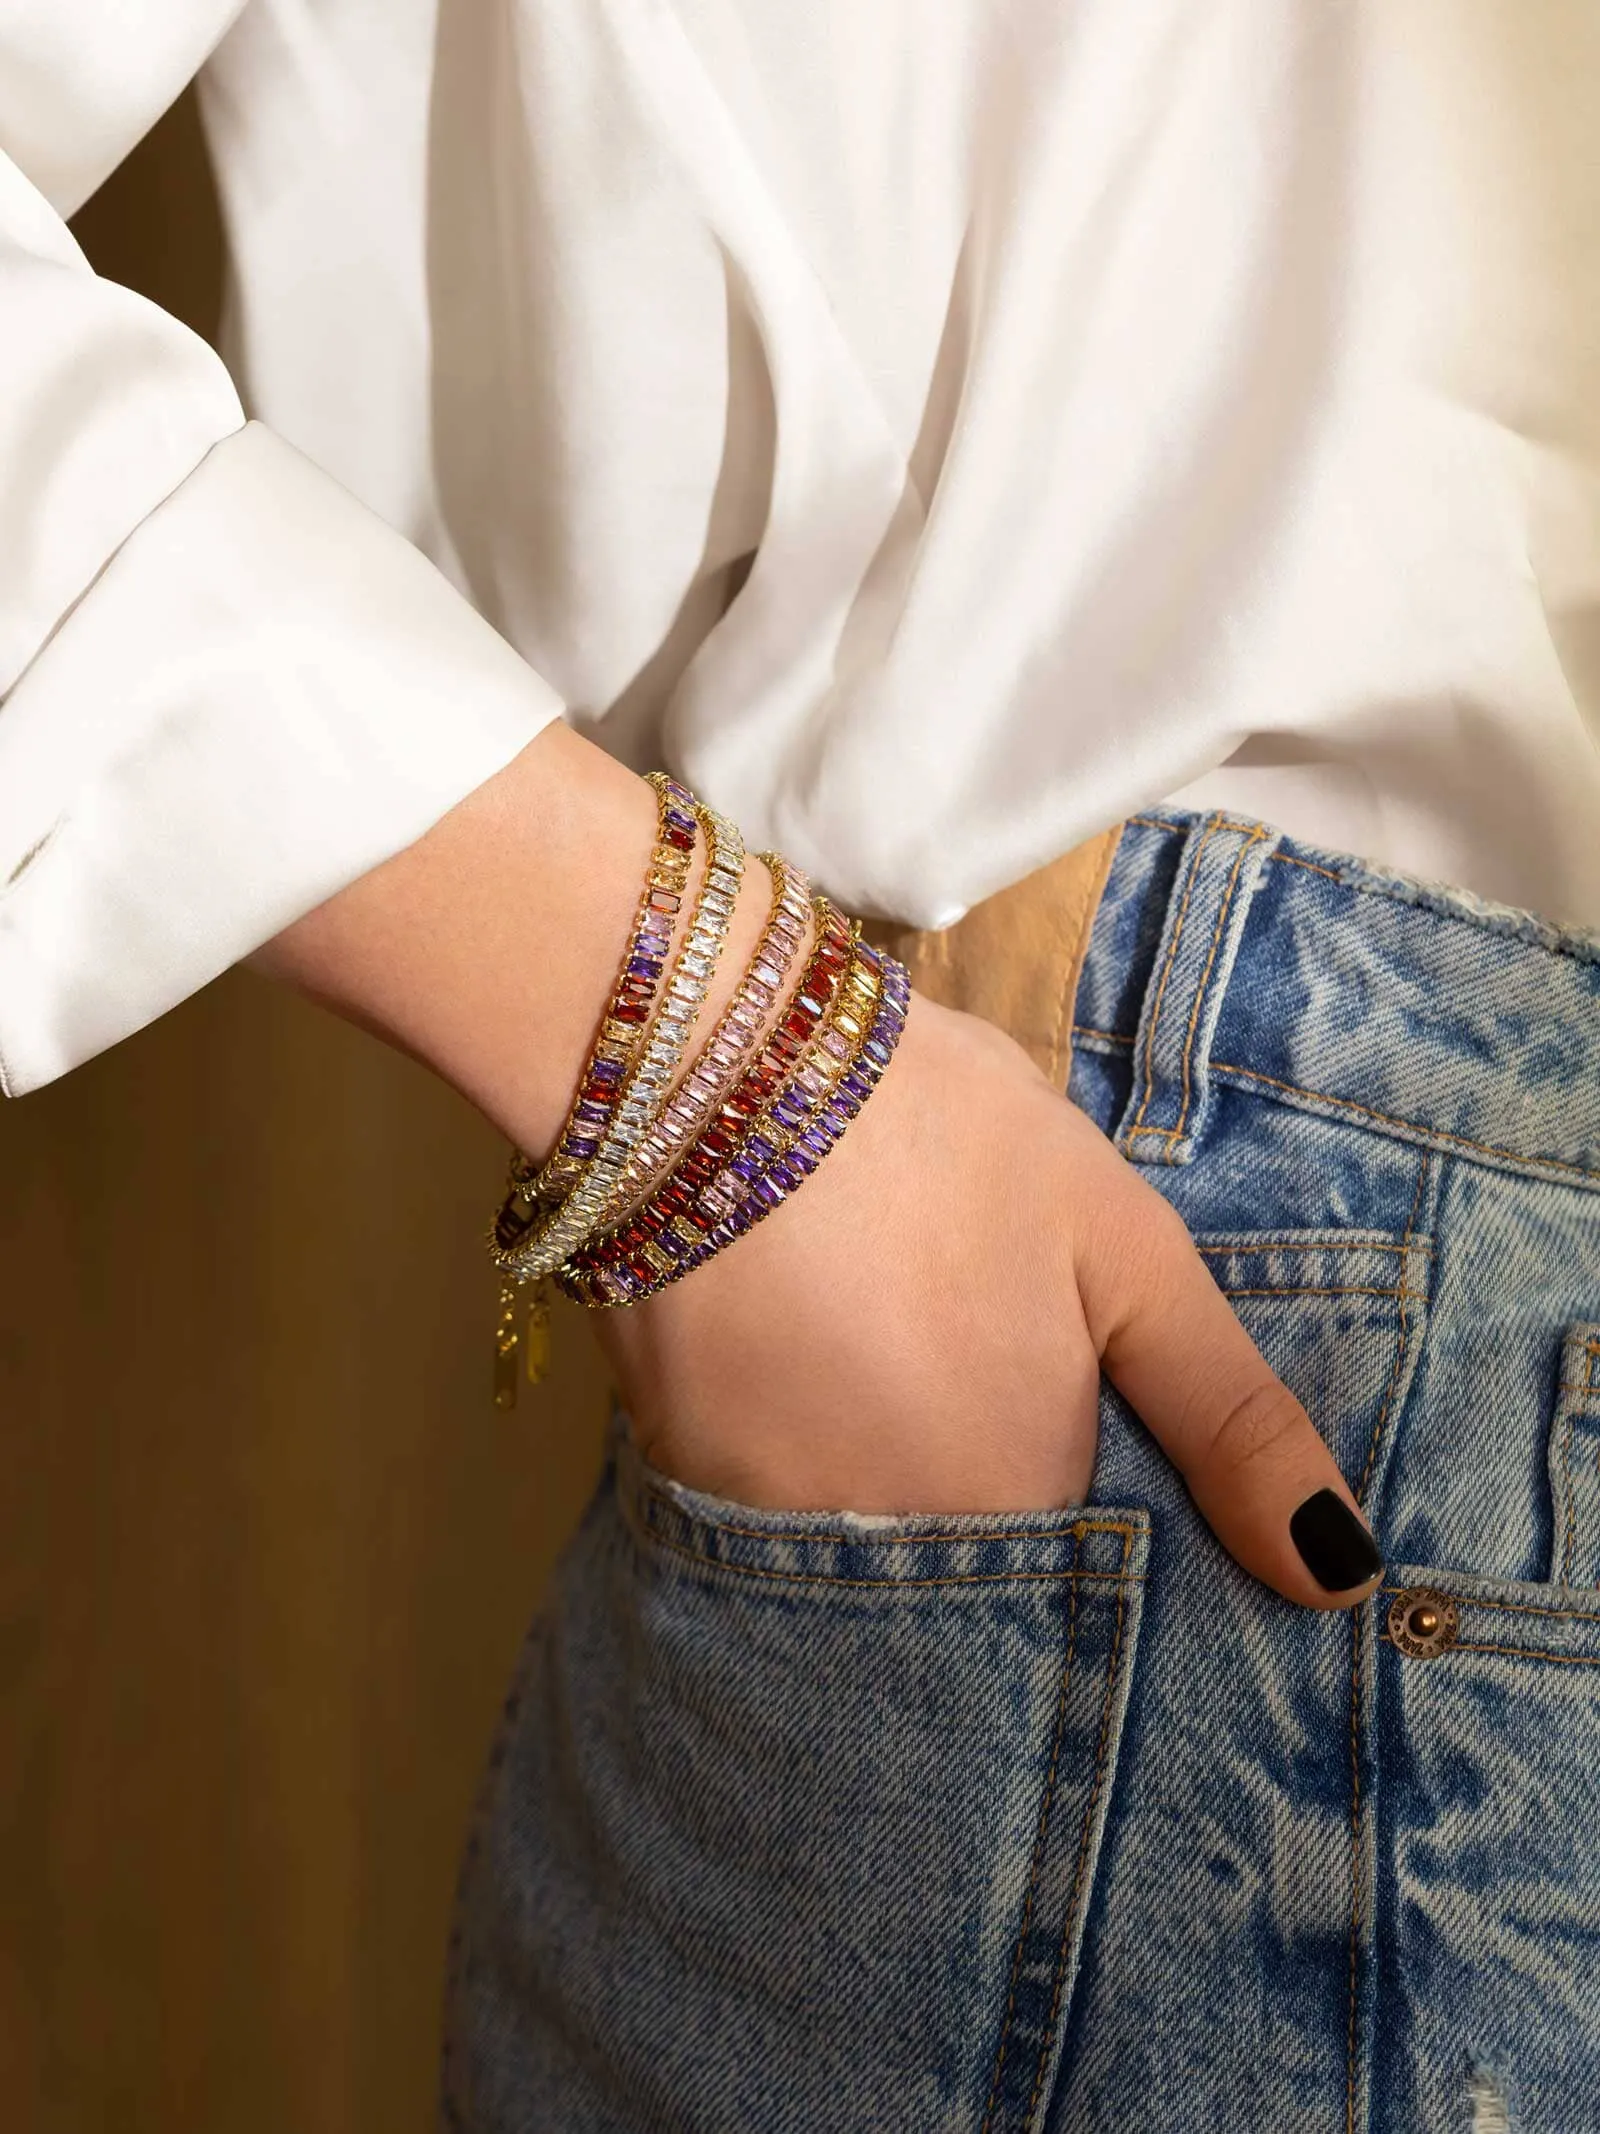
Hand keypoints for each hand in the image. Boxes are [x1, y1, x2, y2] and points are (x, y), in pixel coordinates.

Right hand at [598, 992, 1383, 1609]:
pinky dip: (800, 1481)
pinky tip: (808, 1386)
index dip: (1102, 1544)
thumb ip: (1227, 1416)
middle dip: (995, 1534)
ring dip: (895, 1510)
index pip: (1092, 1602)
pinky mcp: (682, 1495)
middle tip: (974, 1398)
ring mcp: (778, 1542)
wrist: (712, 1072)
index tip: (1086, 1463)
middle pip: (972, 1602)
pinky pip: (771, 1535)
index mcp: (1030, 1510)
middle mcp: (902, 1567)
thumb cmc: (949, 1148)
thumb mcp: (1124, 1255)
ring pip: (870, 1568)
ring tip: (892, 1393)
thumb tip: (1342, 1582)